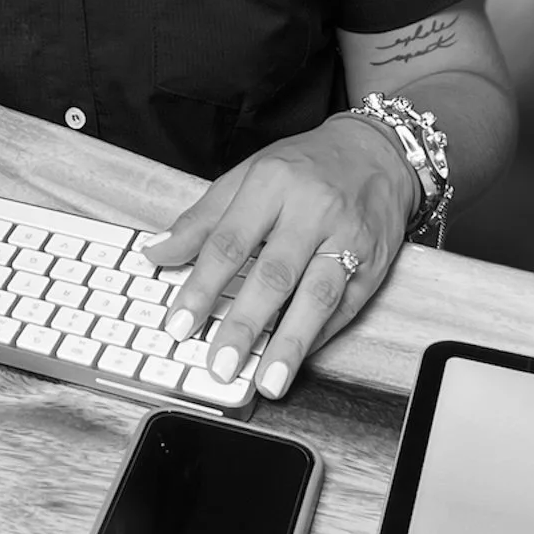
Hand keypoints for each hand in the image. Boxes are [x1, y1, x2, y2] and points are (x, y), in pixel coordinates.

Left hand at [144, 117, 417, 399]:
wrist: (374, 151)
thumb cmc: (303, 166)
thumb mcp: (246, 176)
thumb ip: (202, 219)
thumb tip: (157, 251)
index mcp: (271, 183)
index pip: (229, 241)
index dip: (203, 286)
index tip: (180, 323)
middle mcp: (311, 209)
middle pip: (274, 273)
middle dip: (245, 324)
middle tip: (220, 363)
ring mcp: (349, 237)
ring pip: (318, 296)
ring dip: (291, 344)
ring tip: (269, 382)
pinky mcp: (376, 261)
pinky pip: (348, 305)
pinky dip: (322, 335)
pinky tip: (300, 358)